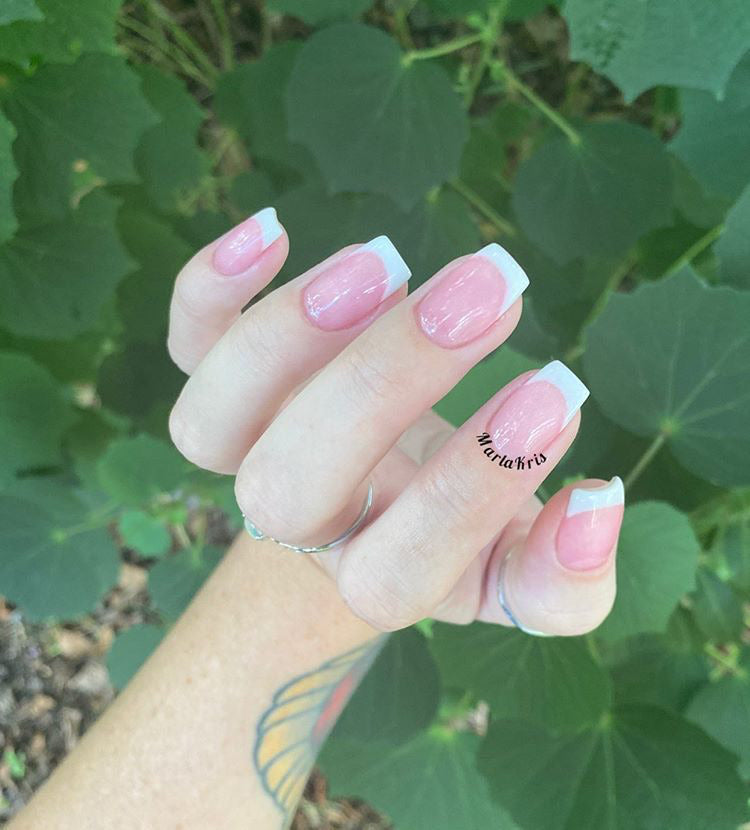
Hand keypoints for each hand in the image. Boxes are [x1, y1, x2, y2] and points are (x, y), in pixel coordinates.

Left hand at [167, 207, 623, 634]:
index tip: (557, 396)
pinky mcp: (228, 392)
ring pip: (212, 425)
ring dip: (289, 337)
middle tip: (487, 291)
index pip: (397, 570)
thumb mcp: (519, 567)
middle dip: (384, 384)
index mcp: (376, 577)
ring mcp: (252, 458)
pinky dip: (205, 291)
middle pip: (291, 491)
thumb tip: (597, 504)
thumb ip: (563, 576)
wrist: (380, 504)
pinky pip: (188, 348)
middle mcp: (301, 529)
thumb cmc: (461, 527)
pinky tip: (272, 230)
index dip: (471, 492)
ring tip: (388, 260)